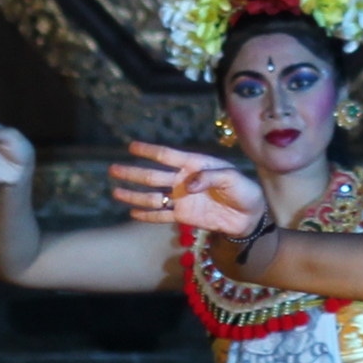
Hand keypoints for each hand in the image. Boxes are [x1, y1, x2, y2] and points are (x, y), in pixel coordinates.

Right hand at [109, 141, 264, 235]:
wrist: (249, 216)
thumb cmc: (243, 190)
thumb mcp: (232, 178)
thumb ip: (209, 177)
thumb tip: (186, 185)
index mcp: (195, 165)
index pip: (168, 155)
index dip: (149, 151)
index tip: (131, 146)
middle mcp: (184, 180)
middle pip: (153, 176)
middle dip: (133, 172)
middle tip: (113, 169)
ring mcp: (182, 198)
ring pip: (153, 196)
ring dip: (134, 195)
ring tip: (116, 193)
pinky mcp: (184, 216)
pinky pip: (162, 215)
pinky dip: (147, 215)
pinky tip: (133, 213)